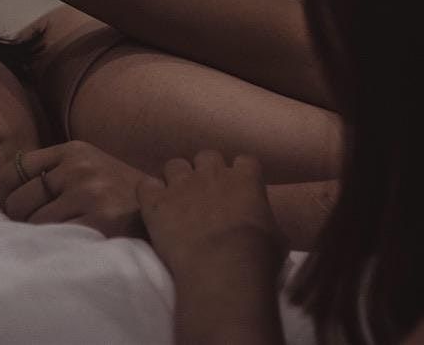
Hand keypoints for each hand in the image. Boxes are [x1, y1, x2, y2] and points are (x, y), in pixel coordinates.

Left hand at [0, 140, 148, 237]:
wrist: (166, 208)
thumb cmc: (117, 193)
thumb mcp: (87, 166)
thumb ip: (50, 171)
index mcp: (73, 151)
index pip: (15, 169)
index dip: (0, 192)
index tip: (2, 206)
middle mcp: (80, 168)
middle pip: (17, 199)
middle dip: (17, 218)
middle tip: (29, 228)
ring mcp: (90, 193)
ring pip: (32, 222)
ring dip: (34, 235)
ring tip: (50, 237)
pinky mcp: (100, 221)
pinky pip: (54, 238)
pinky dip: (51, 245)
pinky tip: (63, 245)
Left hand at [137, 150, 285, 279]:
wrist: (223, 267)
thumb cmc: (258, 255)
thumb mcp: (278, 238)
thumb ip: (267, 221)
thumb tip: (265, 227)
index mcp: (246, 179)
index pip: (244, 161)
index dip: (240, 174)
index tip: (239, 189)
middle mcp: (212, 173)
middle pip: (206, 155)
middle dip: (206, 170)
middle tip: (206, 193)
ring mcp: (182, 184)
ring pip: (174, 165)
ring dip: (176, 179)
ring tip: (177, 199)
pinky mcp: (156, 202)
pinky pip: (145, 185)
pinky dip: (149, 193)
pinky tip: (153, 207)